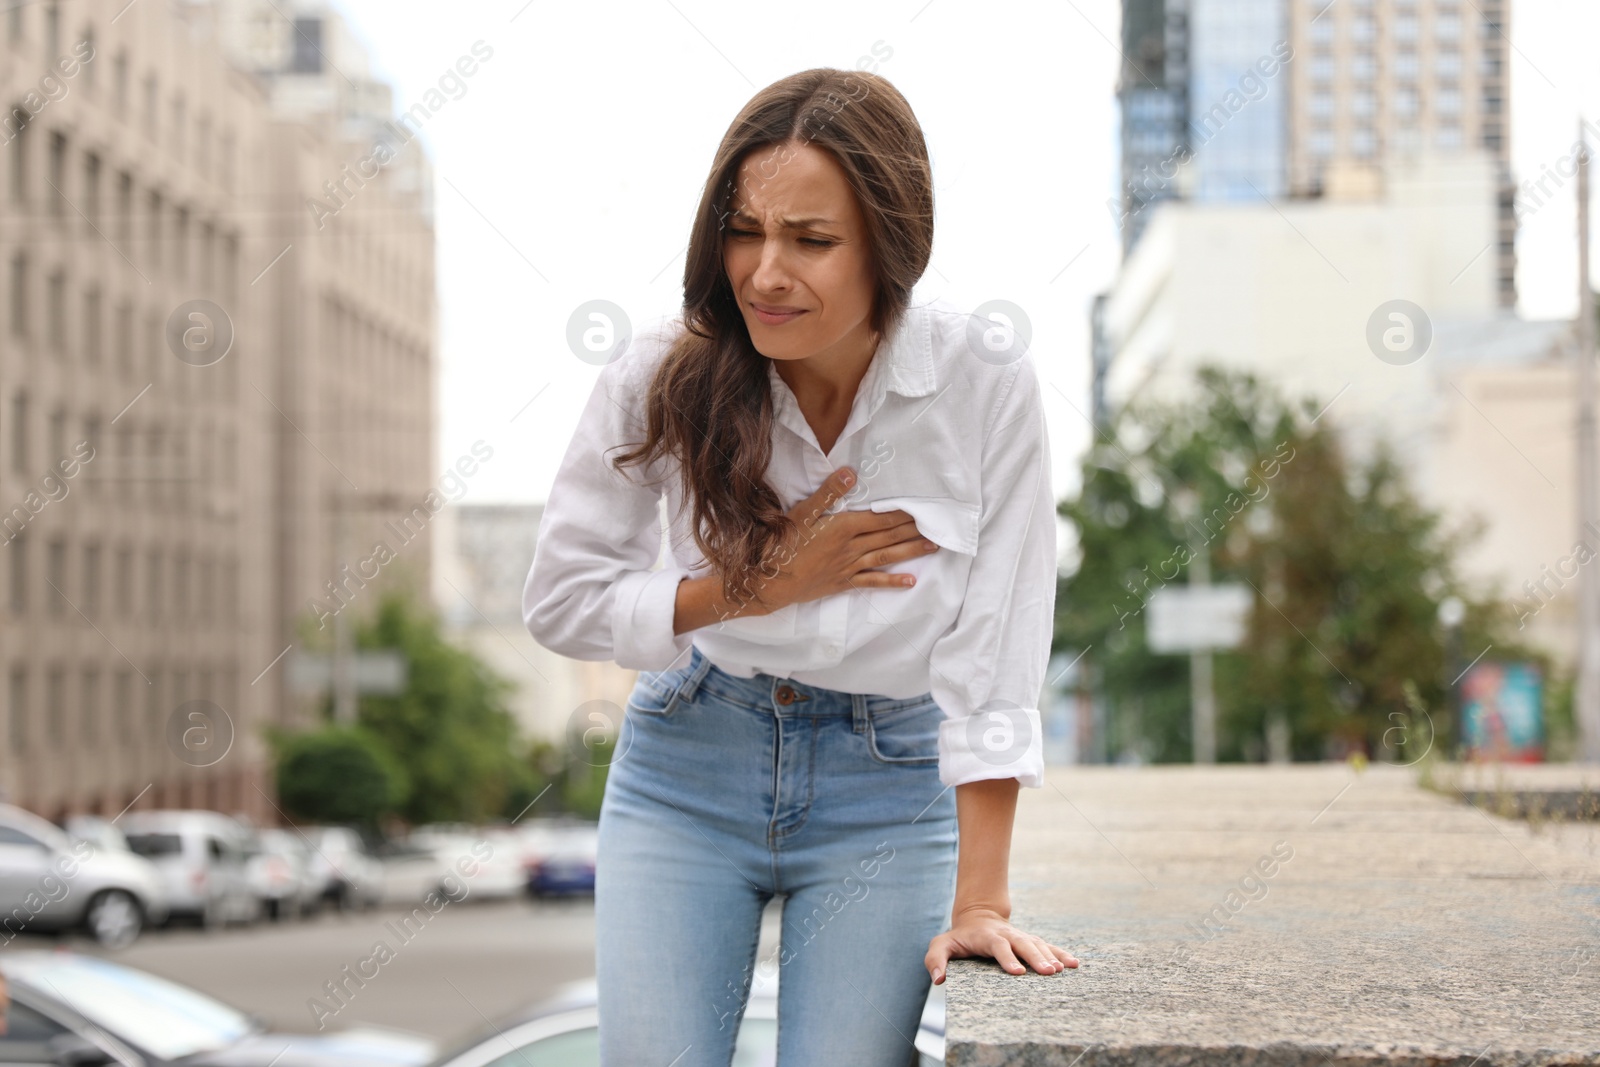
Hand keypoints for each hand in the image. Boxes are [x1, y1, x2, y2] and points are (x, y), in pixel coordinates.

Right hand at [750, 466, 938, 613]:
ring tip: (934, 546)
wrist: (769, 582)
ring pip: (887, 556)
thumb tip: (851, 472)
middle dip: (914, 529)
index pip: (881, 518)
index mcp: (843, 527)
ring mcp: (849, 566)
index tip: (924, 507)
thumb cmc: (782, 545)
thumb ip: (828, 493)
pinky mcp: (844, 583)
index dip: (903, 513)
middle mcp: (852, 547)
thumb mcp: (801, 513)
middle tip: (938, 525)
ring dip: (911, 551)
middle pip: (889, 536)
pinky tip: (911, 581)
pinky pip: (873, 582)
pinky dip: (892, 581)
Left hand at [925, 906, 1078, 983]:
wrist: (977, 917)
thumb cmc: (958, 938)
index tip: (1018, 973)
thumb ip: (936, 960)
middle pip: (1023, 944)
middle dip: (1036, 958)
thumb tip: (939, 979)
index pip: (998, 947)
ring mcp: (1020, 937)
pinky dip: (1061, 954)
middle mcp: (1007, 935)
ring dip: (1052, 956)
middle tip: (1049, 972)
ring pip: (1038, 944)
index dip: (1008, 958)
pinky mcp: (1029, 941)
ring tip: (1063, 970)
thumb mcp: (941, 946)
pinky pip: (1048, 946)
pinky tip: (1074, 964)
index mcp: (986, 937)